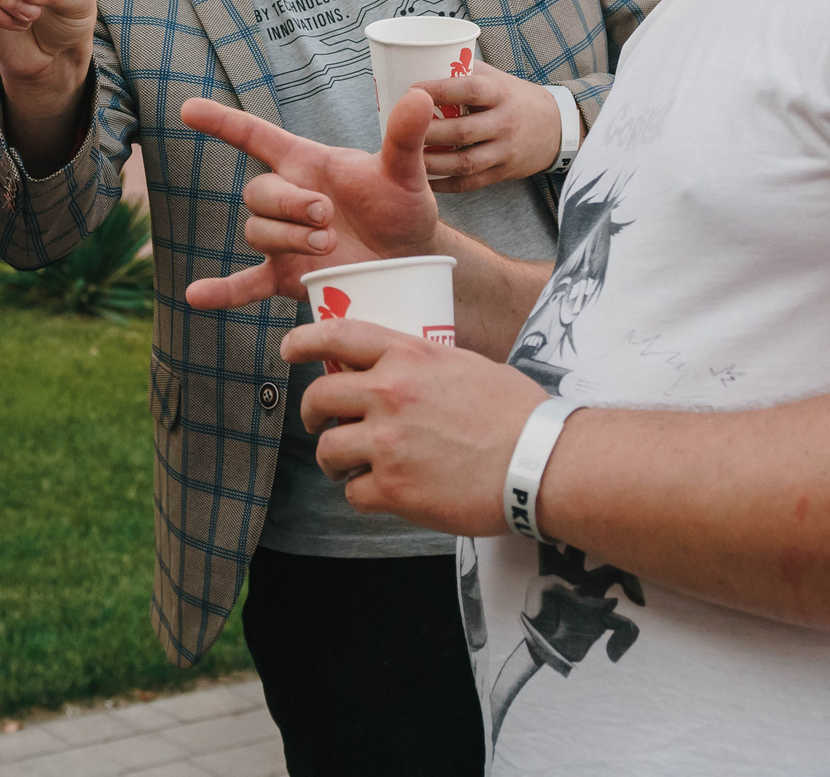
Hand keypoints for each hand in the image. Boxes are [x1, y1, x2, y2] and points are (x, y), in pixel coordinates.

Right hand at [179, 91, 443, 311]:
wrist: (410, 259)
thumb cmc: (402, 206)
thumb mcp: (406, 172)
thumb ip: (405, 138)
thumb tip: (421, 96)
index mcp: (307, 164)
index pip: (255, 137)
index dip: (222, 122)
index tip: (188, 109)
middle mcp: (288, 198)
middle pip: (258, 193)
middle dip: (288, 204)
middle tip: (327, 217)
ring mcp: (283, 239)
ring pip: (257, 232)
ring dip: (287, 239)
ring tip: (327, 247)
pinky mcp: (285, 276)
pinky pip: (245, 283)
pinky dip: (221, 291)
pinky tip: (196, 297)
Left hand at [286, 317, 551, 536]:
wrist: (541, 461)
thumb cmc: (517, 413)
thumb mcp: (465, 365)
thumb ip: (423, 366)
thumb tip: (399, 373)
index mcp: (409, 355)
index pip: (337, 335)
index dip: (304, 340)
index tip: (289, 349)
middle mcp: (390, 393)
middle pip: (319, 398)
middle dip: (312, 415)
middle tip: (319, 424)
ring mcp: (387, 442)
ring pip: (328, 450)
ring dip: (336, 461)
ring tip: (354, 468)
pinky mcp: (393, 488)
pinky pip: (353, 492)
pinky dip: (363, 495)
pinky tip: (386, 493)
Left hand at [418, 60, 563, 191]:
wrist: (556, 128)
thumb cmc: (514, 97)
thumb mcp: (496, 78)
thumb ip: (463, 71)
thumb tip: (417, 60)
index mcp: (501, 94)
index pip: (470, 90)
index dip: (439, 90)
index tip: (410, 90)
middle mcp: (505, 123)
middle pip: (462, 131)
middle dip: (427, 132)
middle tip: (397, 130)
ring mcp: (505, 151)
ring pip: (464, 162)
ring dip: (432, 163)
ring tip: (406, 158)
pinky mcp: (503, 173)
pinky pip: (471, 183)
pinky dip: (445, 185)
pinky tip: (424, 181)